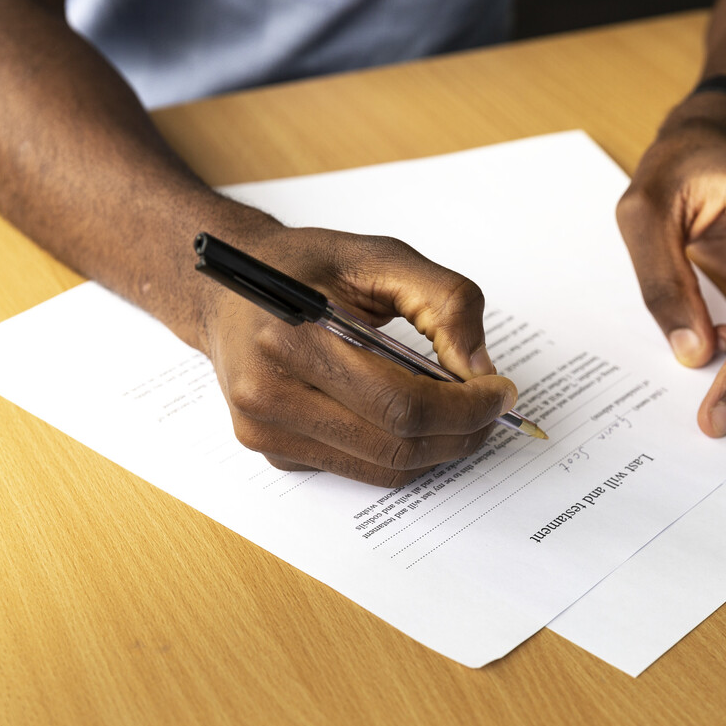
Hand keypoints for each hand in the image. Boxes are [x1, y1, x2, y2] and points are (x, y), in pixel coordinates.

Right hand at [199, 226, 517, 485]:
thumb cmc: (302, 266)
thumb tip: (481, 370)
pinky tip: (413, 418)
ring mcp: (265, 431)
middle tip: (492, 407)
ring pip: (380, 469)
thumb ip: (443, 301)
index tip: (500, 392)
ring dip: (437, 449)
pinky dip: (400, 451)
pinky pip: (357, 468)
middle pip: (395, 445)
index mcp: (289, 337)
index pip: (399, 403)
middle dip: (461, 432)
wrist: (225, 287)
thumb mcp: (378, 256)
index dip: (464, 408)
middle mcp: (268, 394)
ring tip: (463, 415)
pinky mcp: (272, 451)